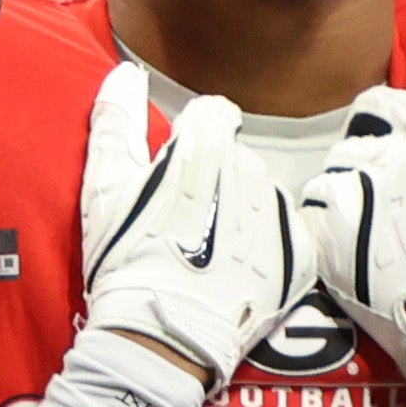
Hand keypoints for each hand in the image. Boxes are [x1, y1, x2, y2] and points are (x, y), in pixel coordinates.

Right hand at [78, 60, 297, 387]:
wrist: (163, 334)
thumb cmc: (127, 257)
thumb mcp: (104, 186)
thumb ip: (115, 121)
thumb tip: (124, 73)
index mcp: (207, 146)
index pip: (214, 114)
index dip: (193, 139)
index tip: (176, 173)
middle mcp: (253, 169)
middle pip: (237, 159)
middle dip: (215, 182)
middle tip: (186, 224)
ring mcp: (280, 213)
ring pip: (262, 196)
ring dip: (241, 215)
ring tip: (211, 255)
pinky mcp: (302, 255)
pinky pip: (287, 238)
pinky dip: (267, 251)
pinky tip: (237, 273)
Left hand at [307, 68, 405, 391]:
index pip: (380, 103)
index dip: (381, 132)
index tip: (392, 169)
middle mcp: (389, 155)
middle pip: (351, 145)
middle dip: (364, 174)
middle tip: (391, 221)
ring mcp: (354, 192)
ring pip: (327, 179)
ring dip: (342, 205)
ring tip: (373, 243)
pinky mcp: (327, 231)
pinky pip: (310, 215)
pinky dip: (324, 234)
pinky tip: (352, 259)